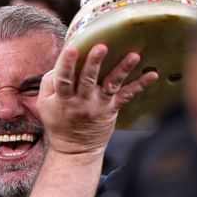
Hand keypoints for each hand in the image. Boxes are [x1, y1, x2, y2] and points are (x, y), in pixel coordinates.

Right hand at [38, 44, 157, 155]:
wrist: (75, 150)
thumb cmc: (59, 122)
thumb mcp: (44, 104)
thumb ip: (49, 82)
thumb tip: (61, 61)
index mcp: (63, 98)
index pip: (63, 79)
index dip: (66, 64)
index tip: (72, 48)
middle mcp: (82, 101)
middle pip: (88, 79)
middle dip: (94, 62)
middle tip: (102, 46)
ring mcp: (99, 105)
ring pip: (111, 84)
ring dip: (123, 69)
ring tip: (133, 56)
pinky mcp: (113, 108)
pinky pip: (128, 96)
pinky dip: (140, 84)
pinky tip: (153, 74)